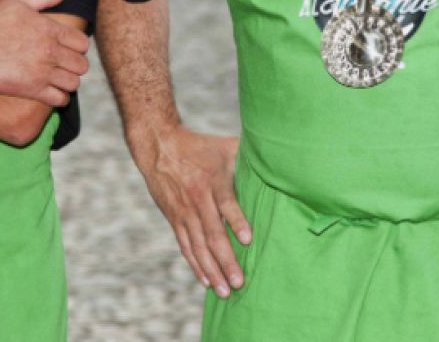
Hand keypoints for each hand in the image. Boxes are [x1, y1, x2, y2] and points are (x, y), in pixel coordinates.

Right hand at [0, 0, 89, 106]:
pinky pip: (59, 99)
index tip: (68, 49)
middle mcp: (50, 51)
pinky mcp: (31, 90)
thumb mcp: (16, 1)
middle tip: (63, 66)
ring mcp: (42, 72)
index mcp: (50, 29)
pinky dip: (59, 98)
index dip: (78, 47)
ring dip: (68, 82)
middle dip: (75, 65)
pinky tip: (51, 93)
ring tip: (58, 80)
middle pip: (81, 65)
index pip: (83, 43)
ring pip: (73, 83)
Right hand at [132, 125, 249, 298]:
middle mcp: (198, 200)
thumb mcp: (226, 146)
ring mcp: (184, 213)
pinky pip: (186, 246)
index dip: (236, 221)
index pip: (226, 203)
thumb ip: (248, 155)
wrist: (160, 147)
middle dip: (226, 260)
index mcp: (213, 181)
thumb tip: (278, 156)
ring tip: (225, 291)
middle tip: (239, 282)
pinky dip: (196, 265)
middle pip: (213, 234)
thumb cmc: (201, 146)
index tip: (248, 239)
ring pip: (199, 247)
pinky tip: (206, 281)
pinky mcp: (175, 220)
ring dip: (212, 270)